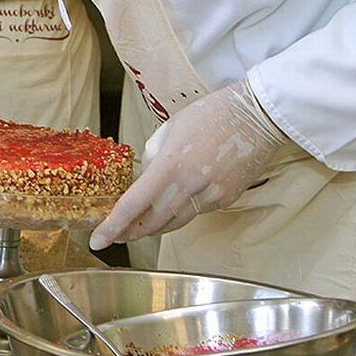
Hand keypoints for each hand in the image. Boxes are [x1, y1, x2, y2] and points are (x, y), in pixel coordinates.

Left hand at [89, 80, 290, 249]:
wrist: (257, 115)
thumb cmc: (211, 114)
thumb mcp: (170, 129)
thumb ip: (153, 158)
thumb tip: (145, 181)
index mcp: (170, 164)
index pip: (133, 204)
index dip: (113, 226)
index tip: (98, 240)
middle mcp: (190, 185)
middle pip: (154, 223)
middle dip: (132, 232)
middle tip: (117, 235)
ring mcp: (211, 196)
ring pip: (175, 222)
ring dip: (155, 226)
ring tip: (140, 226)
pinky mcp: (226, 199)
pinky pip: (196, 212)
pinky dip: (181, 210)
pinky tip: (176, 201)